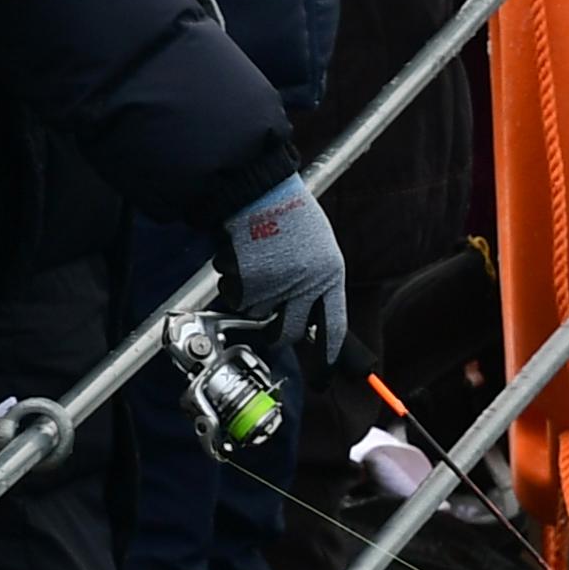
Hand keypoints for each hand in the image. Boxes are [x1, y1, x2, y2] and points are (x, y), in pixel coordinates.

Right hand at [219, 173, 347, 359]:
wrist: (262, 192)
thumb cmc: (291, 217)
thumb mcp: (318, 249)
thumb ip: (315, 283)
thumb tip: (309, 318)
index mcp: (331, 276)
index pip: (335, 327)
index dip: (329, 357)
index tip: (325, 378)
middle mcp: (307, 285)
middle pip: (290, 333)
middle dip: (276, 334)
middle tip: (270, 326)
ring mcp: (277, 286)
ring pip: (257, 315)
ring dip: (252, 298)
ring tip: (257, 266)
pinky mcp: (248, 284)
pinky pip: (236, 299)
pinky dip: (234, 284)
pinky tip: (242, 259)